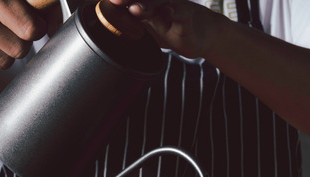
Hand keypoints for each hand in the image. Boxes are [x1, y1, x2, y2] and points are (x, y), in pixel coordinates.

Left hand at [107, 0, 225, 58]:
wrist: (205, 33)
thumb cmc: (176, 31)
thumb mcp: (152, 35)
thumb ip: (136, 33)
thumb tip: (110, 40)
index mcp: (145, 8)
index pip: (128, 4)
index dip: (117, 3)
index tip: (104, 5)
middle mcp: (157, 4)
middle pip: (140, 0)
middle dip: (126, 0)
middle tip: (114, 2)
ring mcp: (172, 7)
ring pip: (157, 3)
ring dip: (146, 5)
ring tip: (135, 8)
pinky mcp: (187, 16)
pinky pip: (181, 13)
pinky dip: (174, 12)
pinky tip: (169, 11)